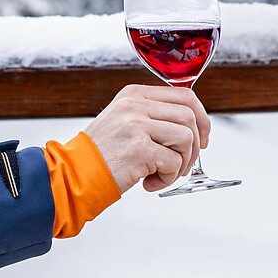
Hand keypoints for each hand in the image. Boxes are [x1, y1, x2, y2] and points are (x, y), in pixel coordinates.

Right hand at [85, 85, 209, 191]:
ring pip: (186, 139)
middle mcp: (135, 105)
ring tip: (162, 174)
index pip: (185, 96)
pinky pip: (173, 162)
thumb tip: (193, 126)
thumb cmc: (101, 154)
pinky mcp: (139, 149)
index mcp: (134, 95)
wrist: (74, 174)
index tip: (202, 138)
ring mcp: (136, 125)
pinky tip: (149, 182)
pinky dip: (168, 178)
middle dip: (194, 146)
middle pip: (189, 117)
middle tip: (183, 164)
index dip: (202, 118)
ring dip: (181, 163)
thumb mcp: (124, 120)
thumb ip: (153, 116)